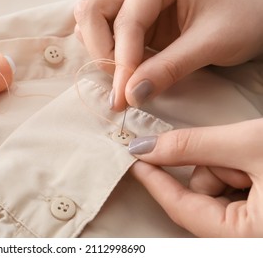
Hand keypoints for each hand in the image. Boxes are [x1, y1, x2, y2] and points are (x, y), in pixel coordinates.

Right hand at [75, 0, 262, 110]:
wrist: (256, 17)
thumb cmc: (243, 19)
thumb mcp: (211, 43)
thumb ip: (169, 69)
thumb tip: (131, 95)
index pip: (128, 17)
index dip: (123, 59)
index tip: (125, 95)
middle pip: (93, 9)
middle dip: (101, 50)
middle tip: (119, 84)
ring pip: (91, 20)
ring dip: (101, 51)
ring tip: (127, 76)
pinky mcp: (135, 17)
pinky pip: (104, 32)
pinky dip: (108, 52)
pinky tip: (130, 67)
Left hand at [128, 118, 262, 236]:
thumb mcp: (249, 145)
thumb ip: (193, 146)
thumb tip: (147, 148)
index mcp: (245, 237)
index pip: (180, 207)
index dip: (154, 178)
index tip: (135, 157)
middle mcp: (249, 240)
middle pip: (200, 196)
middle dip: (213, 167)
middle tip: (242, 155)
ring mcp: (254, 228)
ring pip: (216, 189)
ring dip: (229, 167)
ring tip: (259, 159)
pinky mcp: (259, 214)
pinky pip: (232, 190)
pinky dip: (237, 172)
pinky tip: (258, 165)